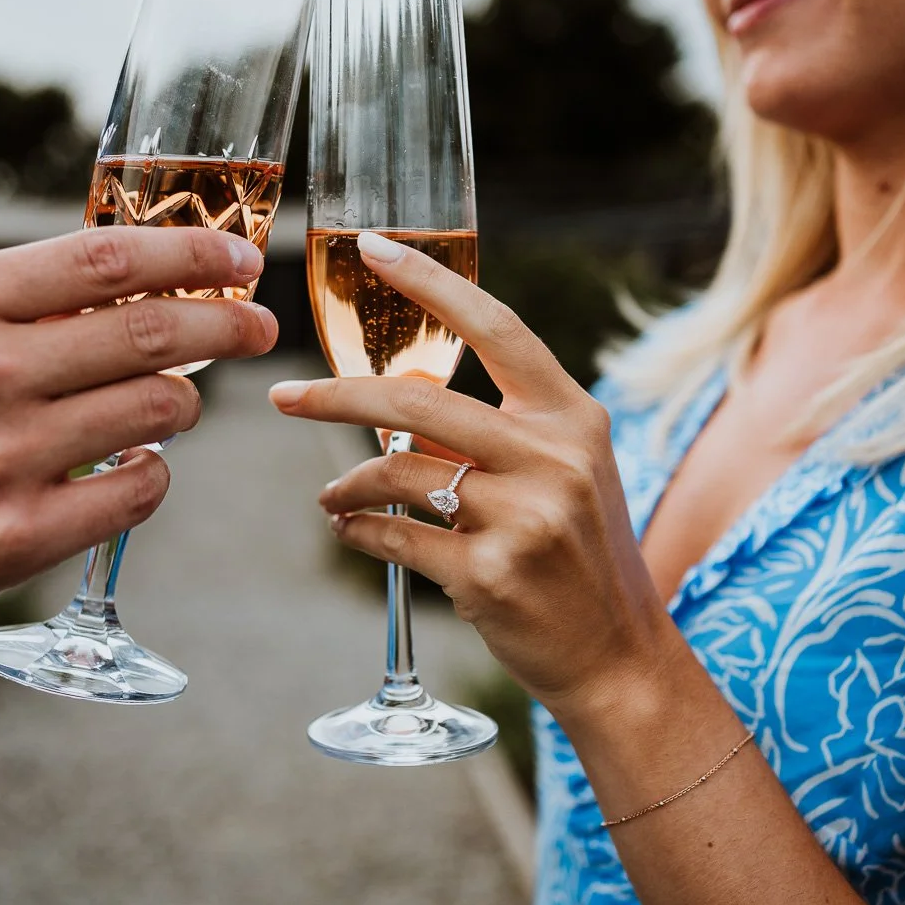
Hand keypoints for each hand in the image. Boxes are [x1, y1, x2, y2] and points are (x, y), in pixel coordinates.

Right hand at [0, 226, 275, 646]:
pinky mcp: (17, 535)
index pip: (105, 259)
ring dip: (185, 403)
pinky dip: (152, 471)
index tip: (240, 257)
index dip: (191, 251)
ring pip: (158, 410)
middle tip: (257, 326)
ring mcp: (0, 459)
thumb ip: (30, 298)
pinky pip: (140, 488)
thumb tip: (155, 276)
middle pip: (149, 332)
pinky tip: (129, 463)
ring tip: (169, 402)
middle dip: (227, 323)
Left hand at [269, 232, 668, 715]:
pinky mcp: (490, 575)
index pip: (496, 326)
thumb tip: (398, 406)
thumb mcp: (568, 475)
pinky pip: (395, 536)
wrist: (618, 657)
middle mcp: (553, 458)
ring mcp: (524, 517)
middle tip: (285, 398)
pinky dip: (359, 530)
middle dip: (335, 395)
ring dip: (347, 483)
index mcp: (573, 418)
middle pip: (418, 400)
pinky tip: (352, 531)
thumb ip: (503, 432)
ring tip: (333, 497)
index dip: (431, 281)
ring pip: (397, 470)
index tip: (372, 248)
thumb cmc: (581, 558)